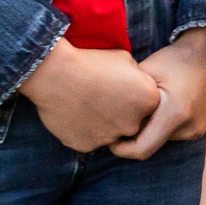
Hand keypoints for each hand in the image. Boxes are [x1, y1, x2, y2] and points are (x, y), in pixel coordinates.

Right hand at [20, 40, 160, 151]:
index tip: (118, 87)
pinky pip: (88, 139)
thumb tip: (136, 83)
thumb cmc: (92, 61)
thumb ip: (137, 76)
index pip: (147, 104)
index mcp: (149, 100)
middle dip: (120, 113)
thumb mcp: (125, 59)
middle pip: (130, 122)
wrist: (57, 74)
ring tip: (85, 103)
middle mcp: (133, 124)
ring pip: (109, 133)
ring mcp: (110, 138)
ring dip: (101, 122)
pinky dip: (82, 129)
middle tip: (101, 97)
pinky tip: (73, 113)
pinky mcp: (87, 146)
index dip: (132, 95)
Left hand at [112, 28, 205, 160]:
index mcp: (175, 114)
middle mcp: (189, 127)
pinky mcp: (199, 128)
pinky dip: (161, 125)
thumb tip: (107, 121)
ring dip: (149, 129)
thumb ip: (128, 100)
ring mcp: (197, 130)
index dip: (121, 149)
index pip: (141, 150)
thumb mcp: (145, 75)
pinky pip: (171, 134)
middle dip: (133, 136)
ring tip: (144, 108)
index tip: (110, 137)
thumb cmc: (173, 60)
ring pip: (160, 140)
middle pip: (150, 145)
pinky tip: (159, 107)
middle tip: (121, 118)